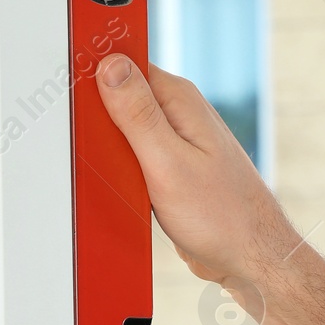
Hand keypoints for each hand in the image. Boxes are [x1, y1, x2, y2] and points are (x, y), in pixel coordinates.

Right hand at [96, 54, 301, 285]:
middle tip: (91, 147)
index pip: (124, 64)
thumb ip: (138, 114)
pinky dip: (124, 169)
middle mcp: (180, 115)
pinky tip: (118, 186)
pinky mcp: (173, 168)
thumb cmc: (223, 218)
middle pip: (121, 98)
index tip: (72, 97)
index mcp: (179, 101)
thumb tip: (111, 66)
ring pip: (125, 131)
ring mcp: (177, 142)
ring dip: (110, 149)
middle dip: (99, 118)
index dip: (94, 75)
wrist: (251, 260)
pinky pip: (136, 157)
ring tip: (106, 171)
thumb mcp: (168, 163)